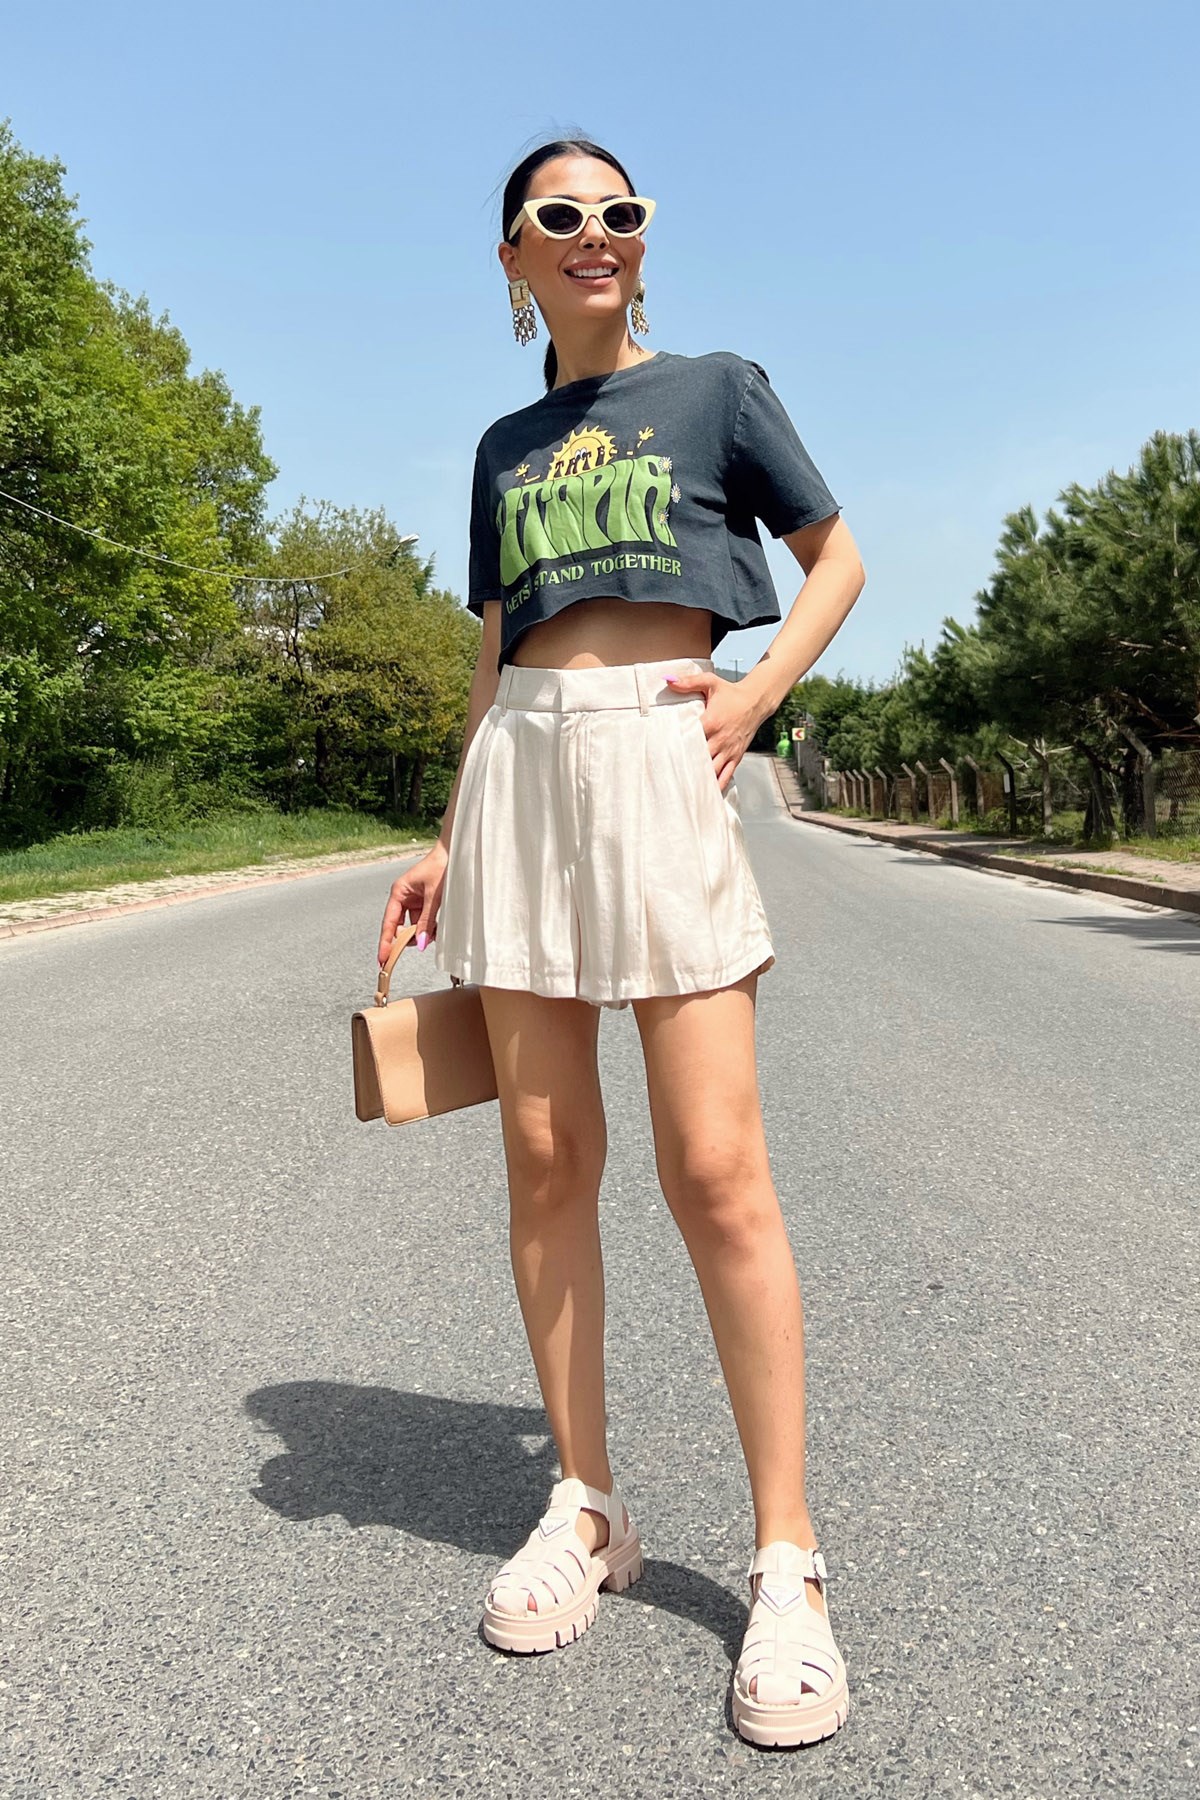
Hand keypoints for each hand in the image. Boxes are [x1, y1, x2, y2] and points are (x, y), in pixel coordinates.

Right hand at [378, 842, 448, 965]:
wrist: (456, 852)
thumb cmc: (441, 866)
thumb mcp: (434, 896)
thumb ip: (427, 921)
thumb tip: (421, 943)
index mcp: (399, 892)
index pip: (389, 923)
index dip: (386, 942)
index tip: (383, 959)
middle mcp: (404, 897)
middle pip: (400, 926)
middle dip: (409, 938)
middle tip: (418, 945)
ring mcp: (415, 900)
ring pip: (414, 926)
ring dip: (422, 933)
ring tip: (433, 933)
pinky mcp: (426, 902)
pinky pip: (423, 921)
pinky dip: (429, 927)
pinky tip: (436, 928)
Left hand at [665, 669, 761, 792]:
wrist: (756, 701)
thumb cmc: (731, 692)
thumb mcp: (710, 682)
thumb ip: (689, 682)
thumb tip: (669, 680)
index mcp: (711, 721)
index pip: (691, 738)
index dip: (677, 747)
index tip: (663, 756)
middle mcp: (720, 739)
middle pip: (700, 758)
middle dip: (685, 768)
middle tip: (668, 778)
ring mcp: (729, 750)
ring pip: (712, 771)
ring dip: (699, 780)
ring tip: (684, 792)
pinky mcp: (736, 756)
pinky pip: (726, 775)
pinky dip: (717, 785)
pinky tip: (706, 794)